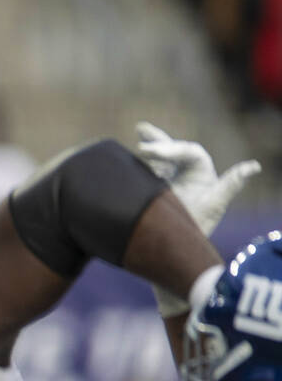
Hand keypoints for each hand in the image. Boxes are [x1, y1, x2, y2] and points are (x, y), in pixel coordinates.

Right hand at [136, 122, 258, 236]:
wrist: (174, 251)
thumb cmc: (196, 229)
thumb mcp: (213, 207)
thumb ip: (230, 185)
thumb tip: (254, 167)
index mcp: (202, 174)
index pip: (190, 152)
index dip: (171, 148)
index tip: (148, 152)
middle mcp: (187, 174)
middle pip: (175, 149)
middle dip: (159, 141)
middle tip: (141, 133)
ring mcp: (169, 181)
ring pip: (161, 158)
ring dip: (151, 144)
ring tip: (140, 130)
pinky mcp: (153, 190)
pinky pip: (146, 172)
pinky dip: (136, 163)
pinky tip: (127, 157)